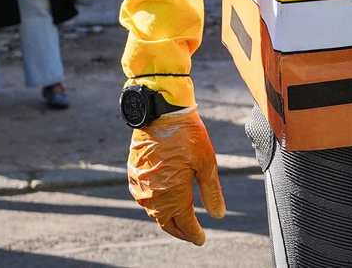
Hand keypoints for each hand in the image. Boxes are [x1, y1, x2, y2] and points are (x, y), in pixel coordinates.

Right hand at [128, 108, 226, 244]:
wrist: (160, 112)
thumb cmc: (188, 135)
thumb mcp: (207, 163)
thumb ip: (211, 192)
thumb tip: (218, 216)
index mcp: (173, 194)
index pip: (185, 223)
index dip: (194, 234)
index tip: (201, 239)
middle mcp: (153, 195)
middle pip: (166, 223)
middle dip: (180, 231)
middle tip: (192, 235)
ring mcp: (141, 186)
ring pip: (154, 212)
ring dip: (167, 218)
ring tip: (180, 220)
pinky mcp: (134, 175)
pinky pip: (144, 198)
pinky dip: (156, 205)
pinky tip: (164, 202)